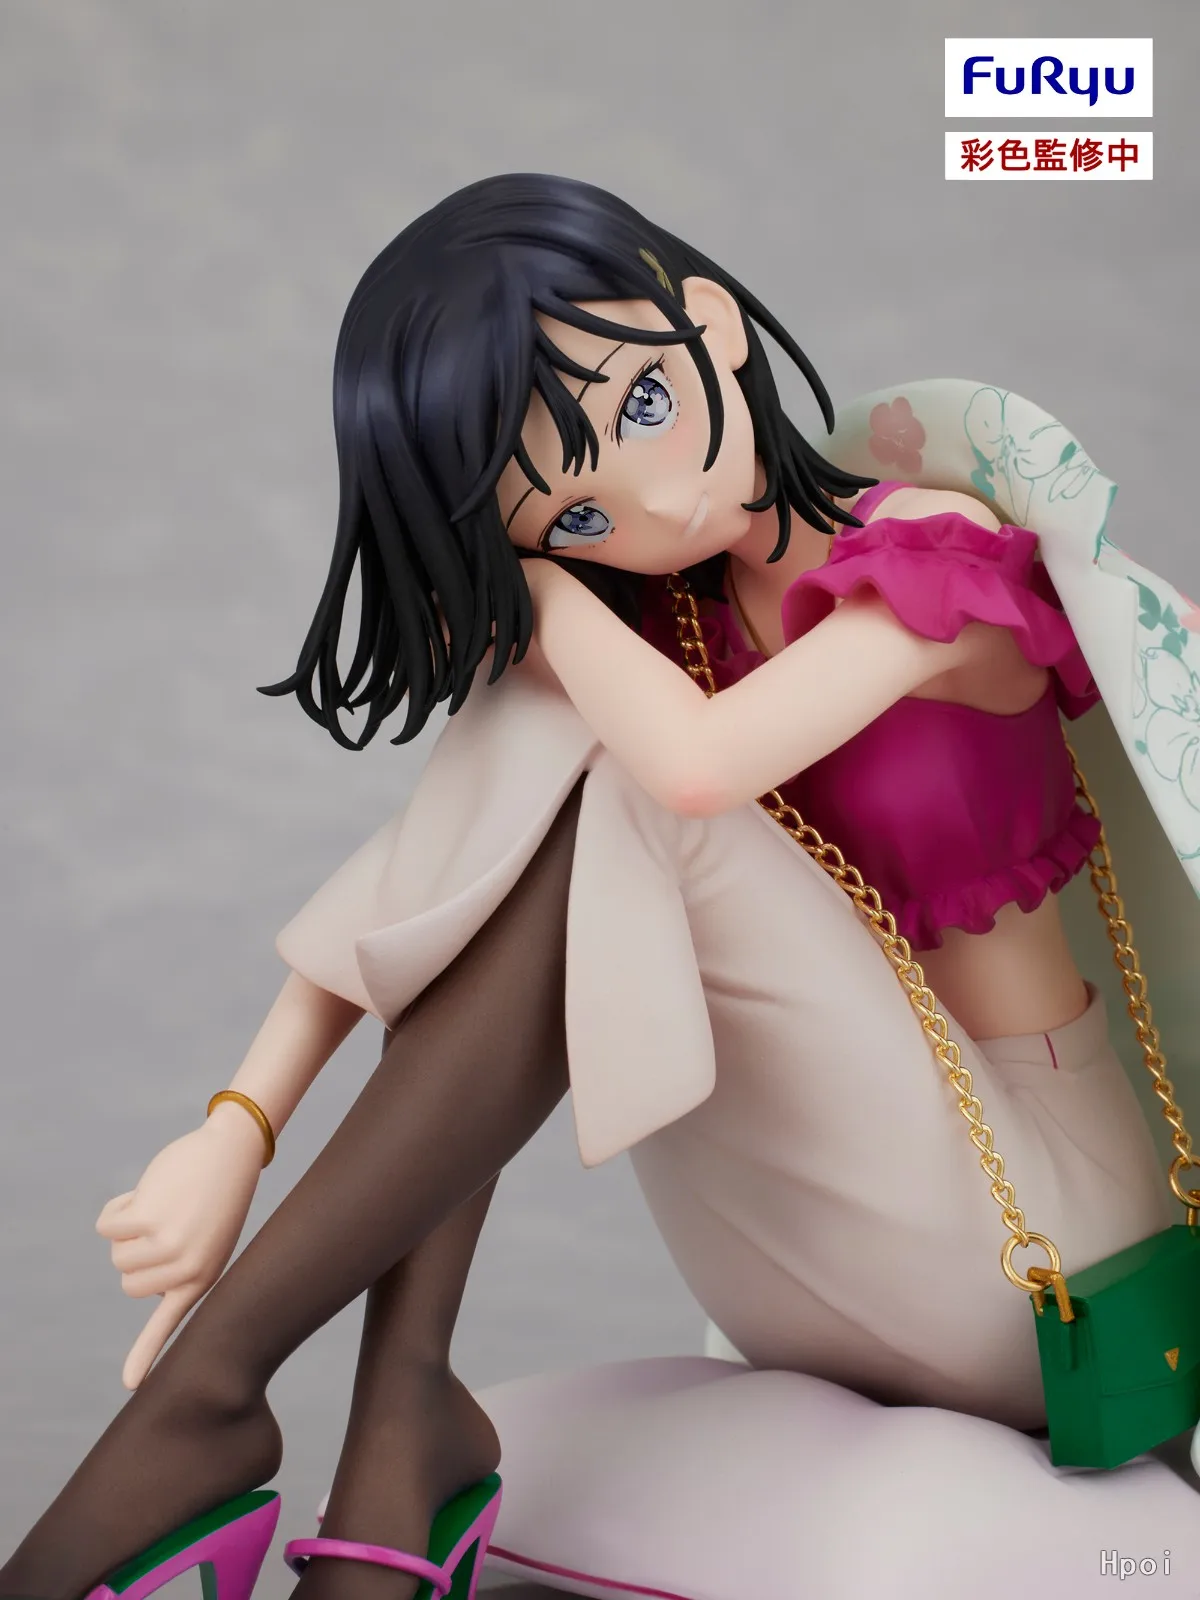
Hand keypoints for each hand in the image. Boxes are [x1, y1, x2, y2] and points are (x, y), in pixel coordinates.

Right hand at [95, 1109, 263, 1388]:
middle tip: (168, 1222)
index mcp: (202, 1279)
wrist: (231, 1150)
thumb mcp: (210, 1241)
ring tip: (164, 1205)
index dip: (146, 1356)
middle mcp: (185, 1269)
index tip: (132, 1387)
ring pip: (117, 1253)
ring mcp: (165, 1246)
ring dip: (129, 1228)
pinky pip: (108, 1226)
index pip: (168, 1324)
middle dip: (136, 1251)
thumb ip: (182, 1270)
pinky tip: (147, 1192)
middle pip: (127, 1279)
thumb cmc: (219, 1196)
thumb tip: (154, 1289)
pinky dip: (117, 1208)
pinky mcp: (146, 1218)